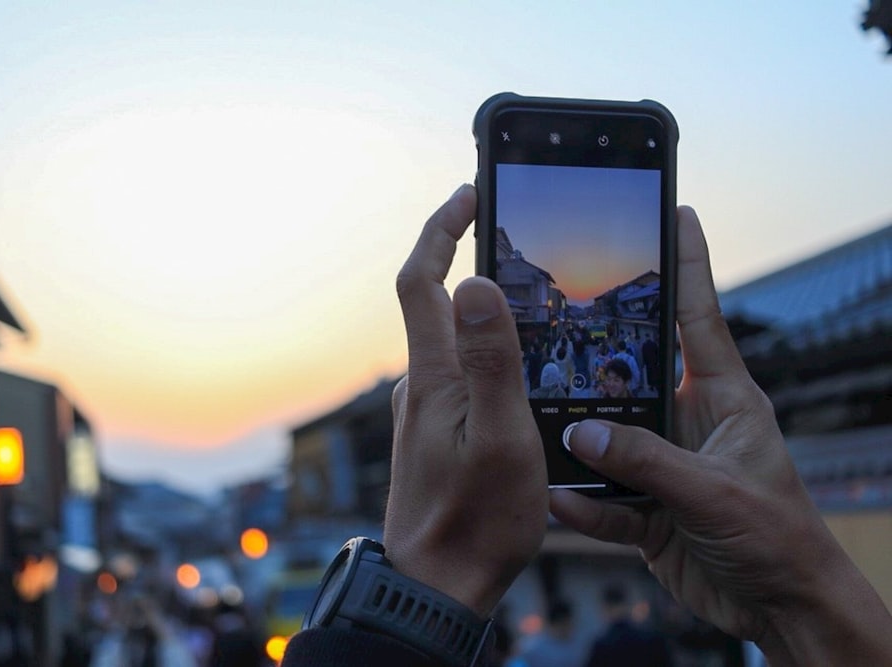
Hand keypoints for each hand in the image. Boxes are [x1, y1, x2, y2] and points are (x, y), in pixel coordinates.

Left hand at [384, 184, 547, 617]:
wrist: (436, 585)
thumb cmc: (475, 521)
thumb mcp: (500, 437)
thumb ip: (492, 361)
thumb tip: (477, 285)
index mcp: (434, 376)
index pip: (423, 281)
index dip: (440, 231)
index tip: (468, 195)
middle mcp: (421, 386)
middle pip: (433, 303)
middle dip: (461, 256)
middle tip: (503, 231)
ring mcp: (425, 412)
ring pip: (448, 341)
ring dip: (476, 307)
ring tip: (526, 298)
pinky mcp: (435, 436)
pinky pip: (456, 374)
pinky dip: (480, 350)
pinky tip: (515, 369)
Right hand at [550, 206, 891, 663]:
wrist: (781, 610)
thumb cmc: (777, 537)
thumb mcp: (713, 491)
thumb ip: (646, 461)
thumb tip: (582, 434)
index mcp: (724, 398)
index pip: (701, 318)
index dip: (689, 265)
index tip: (677, 213)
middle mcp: (689, 423)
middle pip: (633, 376)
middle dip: (595, 360)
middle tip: (551, 328)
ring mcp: (665, 466)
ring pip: (607, 439)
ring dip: (576, 442)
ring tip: (536, 425)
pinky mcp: (648, 508)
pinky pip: (602, 497)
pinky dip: (580, 501)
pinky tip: (558, 501)